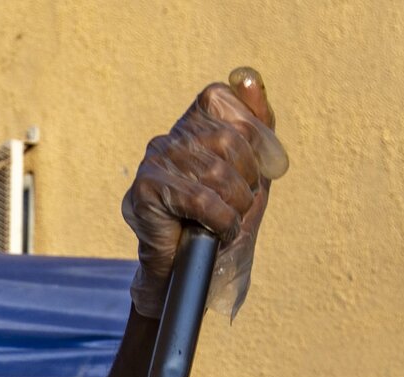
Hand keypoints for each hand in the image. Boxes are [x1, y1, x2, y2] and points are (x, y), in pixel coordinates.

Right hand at [122, 68, 286, 316]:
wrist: (188, 274)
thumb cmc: (219, 223)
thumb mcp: (250, 172)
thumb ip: (255, 126)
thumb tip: (246, 76)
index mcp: (191, 124)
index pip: (225, 99)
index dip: (254, 136)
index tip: (259, 172)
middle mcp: (169, 137)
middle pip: (228, 139)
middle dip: (248, 180)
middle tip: (241, 208)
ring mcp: (154, 162)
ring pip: (216, 173)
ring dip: (236, 207)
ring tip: (228, 224)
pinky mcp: (143, 192)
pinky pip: (198, 199)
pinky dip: (220, 221)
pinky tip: (217, 233)